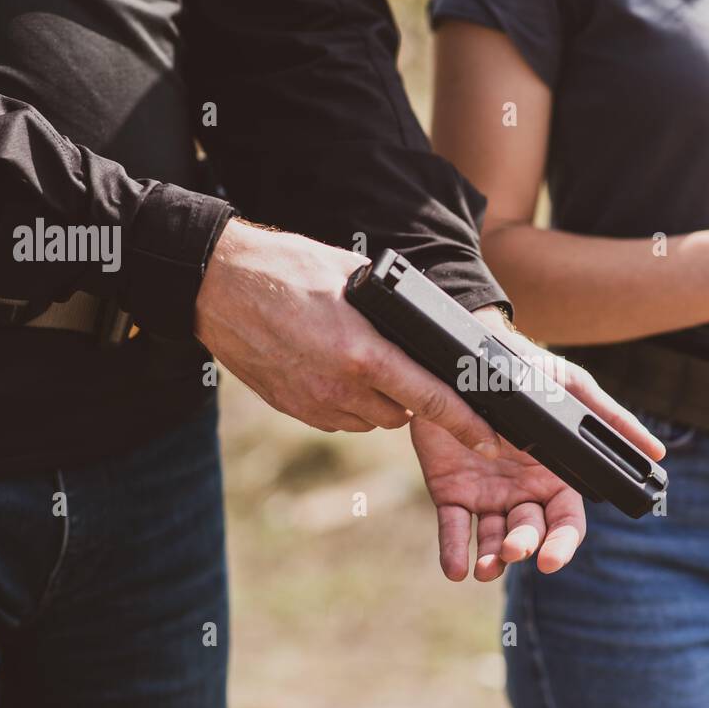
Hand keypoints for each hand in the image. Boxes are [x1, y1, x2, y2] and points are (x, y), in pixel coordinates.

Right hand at [195, 219, 498, 454]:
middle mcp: (341, 387)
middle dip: (413, 397)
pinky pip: (340, 419)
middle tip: (402, 363)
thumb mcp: (352, 278)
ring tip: (362, 359)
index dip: (468, 424)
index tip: (492, 439)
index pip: (432, 399)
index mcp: (363, 354)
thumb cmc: (286, 268)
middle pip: (404, 415)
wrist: (216, 285)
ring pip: (372, 419)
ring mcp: (315, 404)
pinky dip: (349, 402)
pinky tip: (334, 368)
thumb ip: (392, 311)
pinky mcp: (294, 409)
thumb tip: (425, 329)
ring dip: (380, 401)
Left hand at [411, 308, 664, 581]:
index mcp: (555, 478)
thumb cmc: (529, 373)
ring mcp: (487, 495)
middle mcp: (523, 494)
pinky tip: (455, 569)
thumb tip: (657, 453)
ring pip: (492, 538)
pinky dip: (453, 550)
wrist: (469, 358)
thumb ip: (612, 420)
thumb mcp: (572, 390)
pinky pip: (453, 526)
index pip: (565, 523)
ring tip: (486, 569)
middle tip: (514, 548)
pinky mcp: (451, 491)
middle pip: (530, 533)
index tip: (552, 559)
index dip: (562, 543)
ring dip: (491, 558)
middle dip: (524, 545)